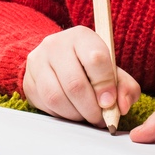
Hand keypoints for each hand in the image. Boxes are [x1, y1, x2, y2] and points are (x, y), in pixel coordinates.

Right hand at [23, 26, 140, 126]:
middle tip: (100, 118)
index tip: (110, 103)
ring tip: (86, 115)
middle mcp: (55, 44)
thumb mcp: (113, 71)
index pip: (95, 59)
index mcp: (81, 36)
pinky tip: (71, 111)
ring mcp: (38, 62)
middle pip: (75, 83)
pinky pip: (46, 105)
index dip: (105, 86)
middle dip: (91, 108)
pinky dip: (62, 115)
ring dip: (76, 114)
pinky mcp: (28, 81)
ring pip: (57, 97)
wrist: (58, 60)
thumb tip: (122, 106)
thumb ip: (125, 87)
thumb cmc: (91, 68)